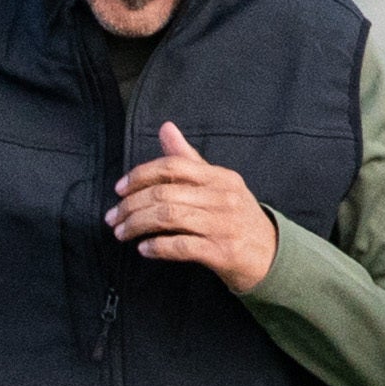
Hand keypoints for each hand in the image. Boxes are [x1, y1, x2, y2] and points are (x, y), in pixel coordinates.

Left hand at [109, 122, 280, 290]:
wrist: (272, 257)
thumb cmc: (237, 218)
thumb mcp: (219, 184)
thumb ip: (188, 158)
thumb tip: (165, 128)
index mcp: (220, 177)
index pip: (173, 166)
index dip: (140, 176)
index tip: (119, 189)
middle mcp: (222, 197)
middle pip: (165, 194)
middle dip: (131, 206)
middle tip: (112, 217)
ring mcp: (223, 225)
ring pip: (169, 218)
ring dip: (138, 225)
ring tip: (121, 233)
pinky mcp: (222, 252)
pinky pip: (181, 246)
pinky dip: (157, 247)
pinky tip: (144, 249)